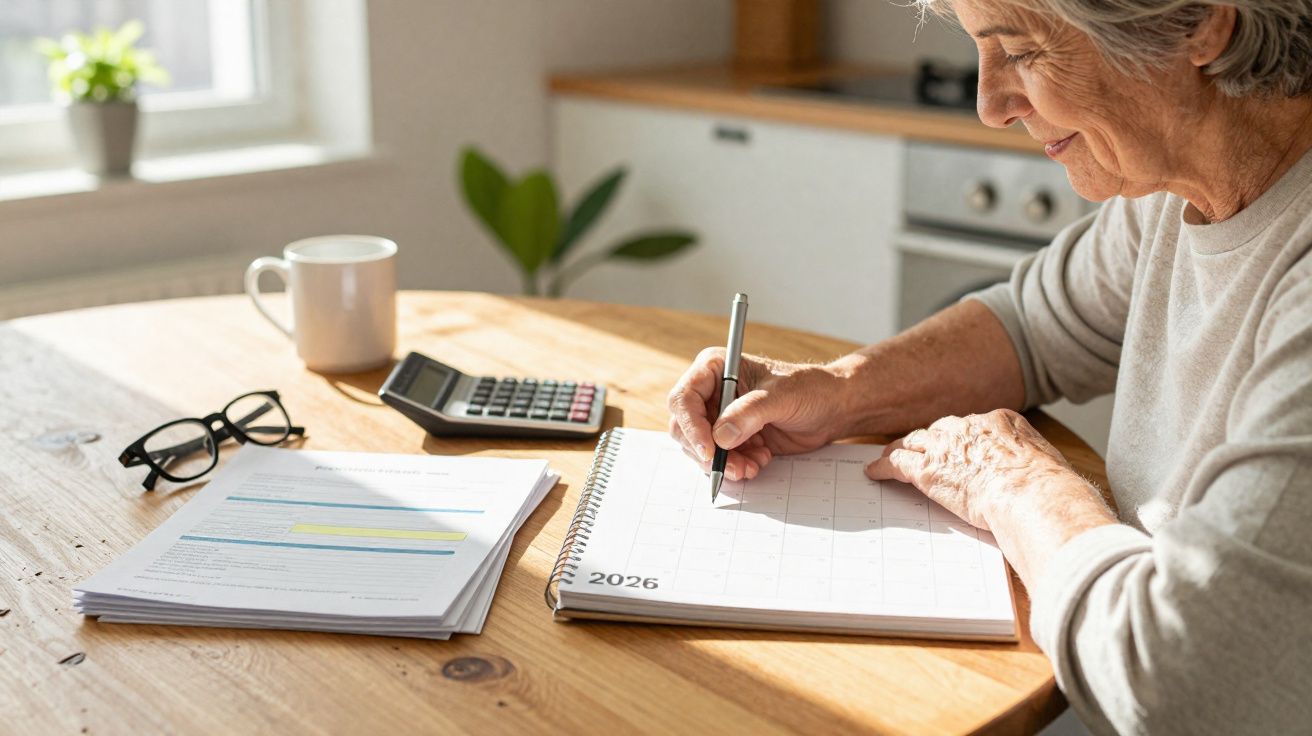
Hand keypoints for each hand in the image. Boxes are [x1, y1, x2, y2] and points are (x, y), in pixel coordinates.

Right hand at [667, 348, 848, 480]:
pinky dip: (735, 467)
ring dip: (723, 464)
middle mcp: (712, 393)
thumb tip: (721, 436)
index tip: (710, 450)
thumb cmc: (810, 389)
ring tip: (753, 465)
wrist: (831, 408)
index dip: (692, 426)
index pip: (684, 399)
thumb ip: (750, 412)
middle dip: (707, 452)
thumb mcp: (782, 396)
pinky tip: (759, 461)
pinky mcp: (732, 439)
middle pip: (685, 428)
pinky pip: (718, 460)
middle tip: (734, 467)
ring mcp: (720, 418)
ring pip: (700, 449)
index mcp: (716, 369)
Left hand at [864, 409, 1100, 529]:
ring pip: (914, 441)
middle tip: (922, 451)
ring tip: (890, 457)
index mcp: (1001, 420)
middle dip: (931, 441)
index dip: (962, 439)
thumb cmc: (1047, 488)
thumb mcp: (1048, 463)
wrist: (1030, 495)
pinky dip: (883, 467)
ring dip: (902, 449)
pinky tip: (873, 473)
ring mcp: (945, 445)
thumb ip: (1032, 462)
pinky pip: (896, 463)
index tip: (958, 448)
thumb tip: (1040, 475)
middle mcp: (969, 426)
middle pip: (941, 429)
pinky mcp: (926, 469)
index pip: (973, 426)